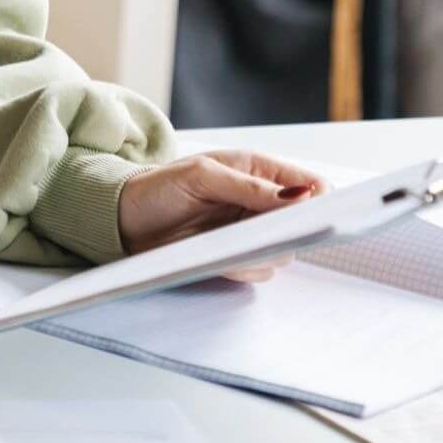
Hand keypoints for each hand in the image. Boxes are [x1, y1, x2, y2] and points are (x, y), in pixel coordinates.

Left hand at [116, 149, 327, 282]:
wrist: (122, 221)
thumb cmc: (158, 188)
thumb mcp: (203, 177)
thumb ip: (251, 187)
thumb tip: (298, 196)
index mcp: (257, 171)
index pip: (310, 185)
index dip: (321, 201)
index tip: (318, 216)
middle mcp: (258, 203)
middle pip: (301, 224)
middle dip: (289, 231)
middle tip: (265, 234)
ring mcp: (247, 232)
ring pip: (282, 252)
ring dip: (264, 252)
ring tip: (231, 245)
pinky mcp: (233, 258)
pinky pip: (258, 270)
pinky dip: (244, 269)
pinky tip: (220, 260)